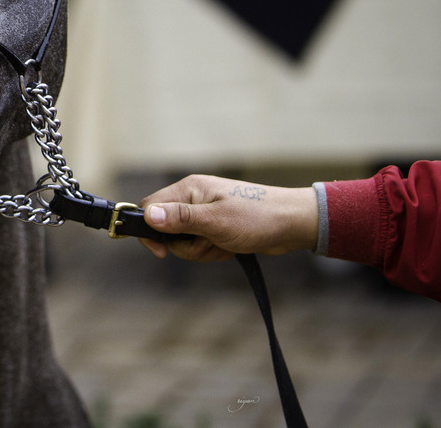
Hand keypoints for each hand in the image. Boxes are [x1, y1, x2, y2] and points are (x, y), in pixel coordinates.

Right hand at [138, 174, 318, 261]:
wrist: (292, 224)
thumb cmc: (257, 218)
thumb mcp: (215, 221)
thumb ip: (180, 218)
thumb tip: (148, 215)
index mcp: (188, 189)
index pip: (150, 208)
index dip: (150, 231)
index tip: (164, 252)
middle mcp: (192, 199)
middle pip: (166, 230)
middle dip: (186, 245)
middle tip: (209, 241)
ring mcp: (203, 213)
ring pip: (183, 241)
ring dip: (202, 249)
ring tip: (224, 243)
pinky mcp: (214, 226)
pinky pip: (199, 244)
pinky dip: (213, 250)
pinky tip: (230, 246)